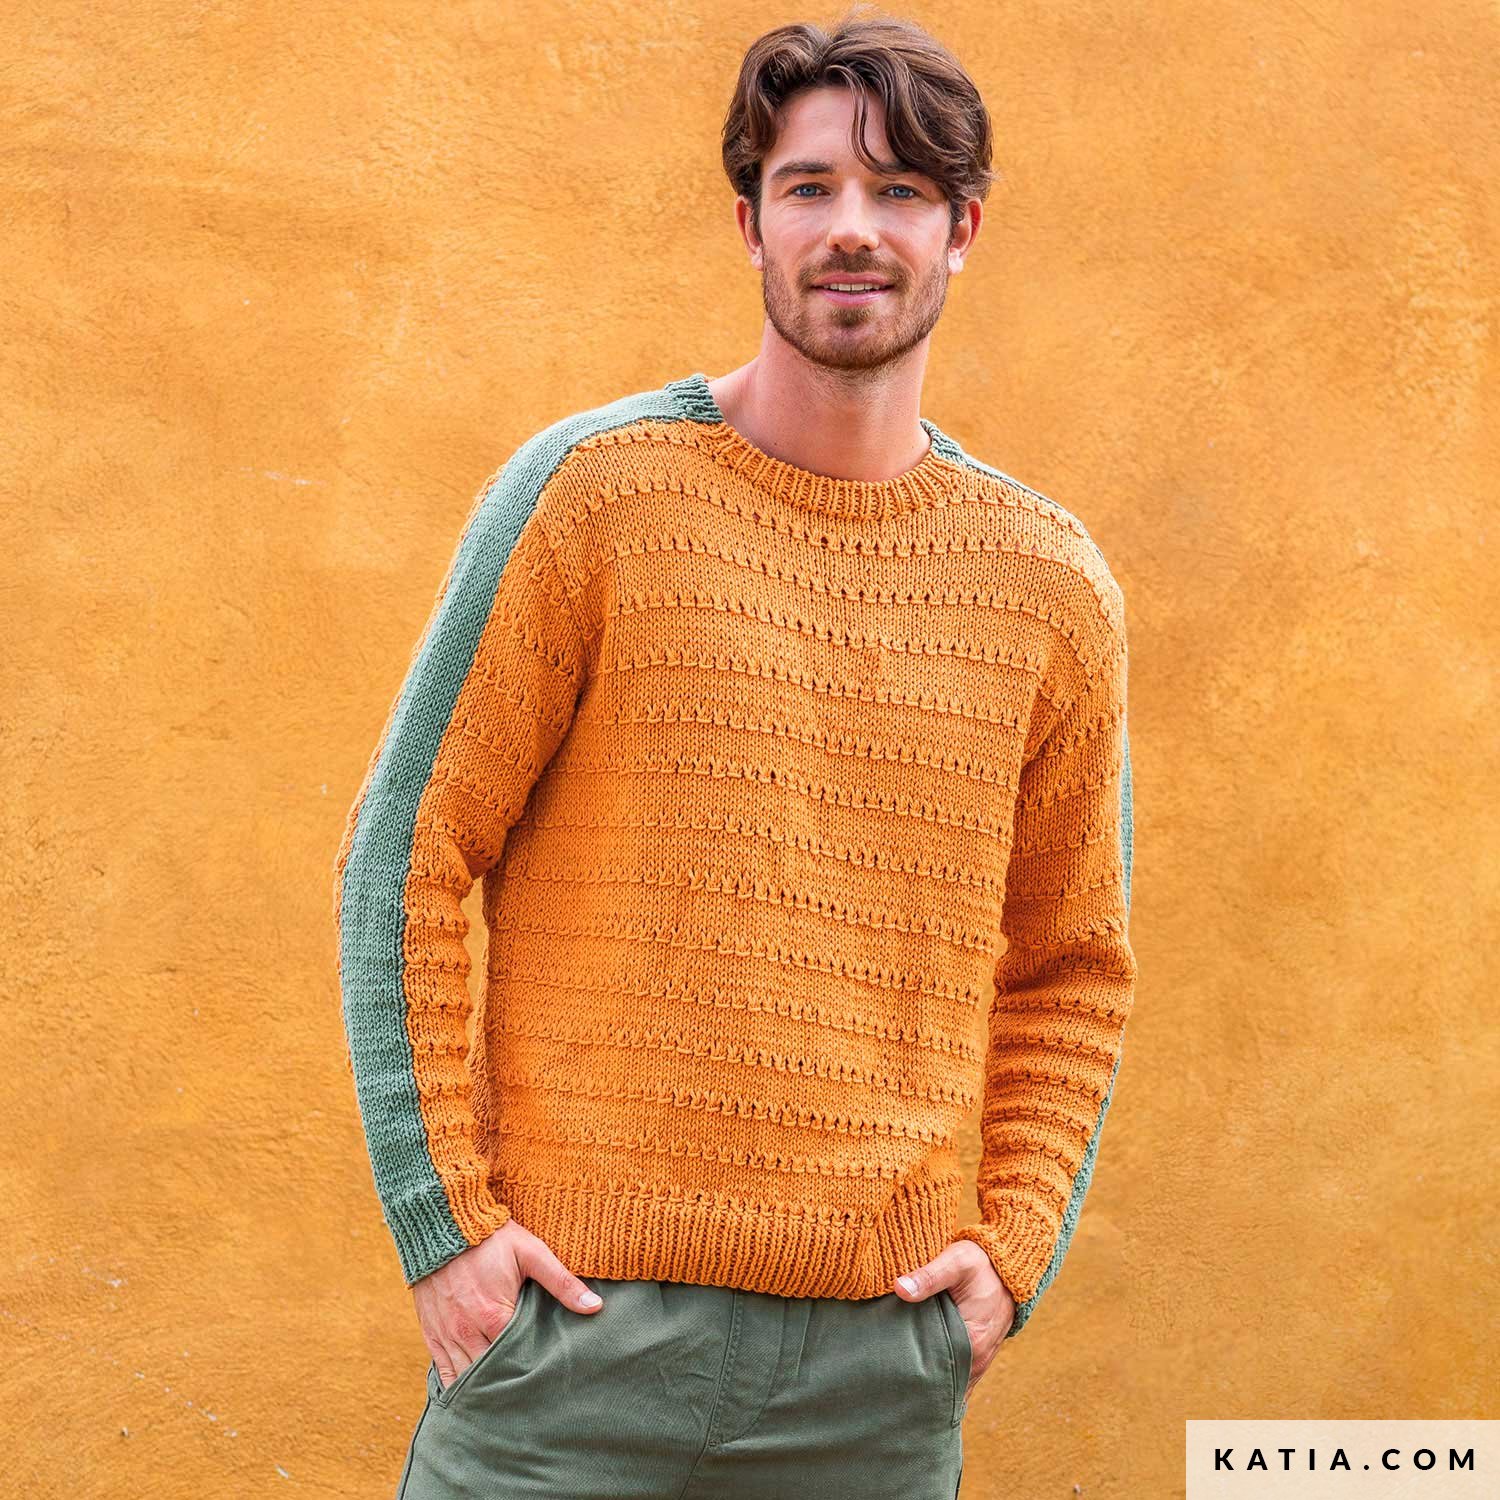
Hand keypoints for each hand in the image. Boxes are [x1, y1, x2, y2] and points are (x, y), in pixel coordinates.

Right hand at [413, 1218, 604, 1390]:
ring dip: (485, 1389)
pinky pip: (443, 1372)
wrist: (443, 1224)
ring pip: (467, 1379)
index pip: (518, 1359)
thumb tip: (595, 1307)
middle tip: (532, 1397)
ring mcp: (447, 1335)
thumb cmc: (492, 1239)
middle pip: (491, 1374)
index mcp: (494, 1316)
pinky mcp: (431, 1334)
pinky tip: (474, 1394)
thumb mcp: (532, 1253)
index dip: (534, 1370)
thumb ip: (562, 1282)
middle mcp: (466, 1332)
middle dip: (510, 1384)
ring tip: (507, 1401)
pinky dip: (458, 1385)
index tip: (550, 1377)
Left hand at [893, 1242, 1014, 1402]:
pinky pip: (957, 1376)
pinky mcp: (977, 1357)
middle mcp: (977, 1358)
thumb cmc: (981, 1263)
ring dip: (929, 1380)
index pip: (935, 1368)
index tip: (887, 1370)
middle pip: (940, 1380)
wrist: (1007, 1269)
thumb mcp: (956, 1261)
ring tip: (898, 1381)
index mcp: (971, 1341)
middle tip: (886, 1379)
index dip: (911, 1370)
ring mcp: (979, 1361)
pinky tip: (920, 1377)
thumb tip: (900, 1289)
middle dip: (916, 1381)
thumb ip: (929, 1276)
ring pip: (949, 1381)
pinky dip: (941, 1377)